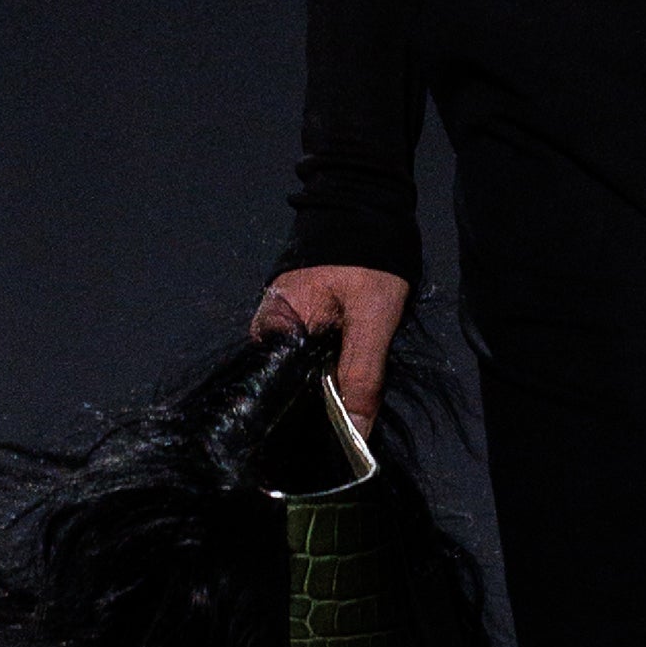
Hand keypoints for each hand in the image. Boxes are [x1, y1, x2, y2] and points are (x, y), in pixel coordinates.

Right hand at [249, 261, 411, 428]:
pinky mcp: (307, 324)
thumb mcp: (372, 318)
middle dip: (326, 406)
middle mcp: (273, 331)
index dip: (310, 417)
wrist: (372, 209)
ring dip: (336, 390)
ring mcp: (289, 327)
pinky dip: (339, 373)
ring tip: (358, 404)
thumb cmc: (369, 256)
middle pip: (296, 387)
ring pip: (311, 377)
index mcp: (274, 328)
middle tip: (358, 421)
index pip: (281, 391)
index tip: (338, 437)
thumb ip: (362, 374)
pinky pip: (319, 361)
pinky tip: (356, 383)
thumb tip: (356, 432)